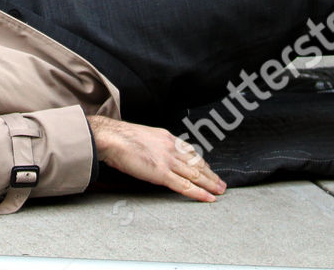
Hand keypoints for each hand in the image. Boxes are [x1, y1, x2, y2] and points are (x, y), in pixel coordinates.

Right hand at [86, 114, 226, 201]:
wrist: (111, 138)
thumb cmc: (120, 138)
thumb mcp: (144, 136)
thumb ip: (154, 146)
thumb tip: (154, 155)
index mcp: (167, 138)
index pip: (190, 152)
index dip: (202, 162)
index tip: (209, 169)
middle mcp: (172, 148)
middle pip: (197, 164)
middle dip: (211, 175)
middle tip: (221, 184)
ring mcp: (168, 160)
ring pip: (195, 175)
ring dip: (210, 184)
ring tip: (220, 191)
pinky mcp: (161, 173)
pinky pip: (185, 186)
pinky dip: (199, 193)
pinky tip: (208, 198)